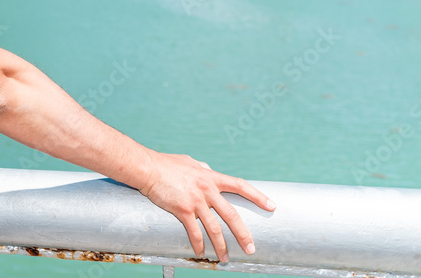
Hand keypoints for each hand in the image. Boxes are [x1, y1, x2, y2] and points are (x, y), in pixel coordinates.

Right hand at [138, 153, 275, 262]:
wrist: (147, 168)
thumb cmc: (166, 164)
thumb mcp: (190, 162)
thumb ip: (202, 168)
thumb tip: (208, 169)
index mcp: (211, 177)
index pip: (240, 186)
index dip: (258, 196)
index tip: (272, 206)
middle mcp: (207, 189)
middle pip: (232, 215)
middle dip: (243, 234)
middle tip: (251, 249)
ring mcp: (195, 201)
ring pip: (214, 228)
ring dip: (221, 246)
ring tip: (225, 258)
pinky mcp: (182, 210)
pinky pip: (194, 232)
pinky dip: (199, 244)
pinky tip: (201, 253)